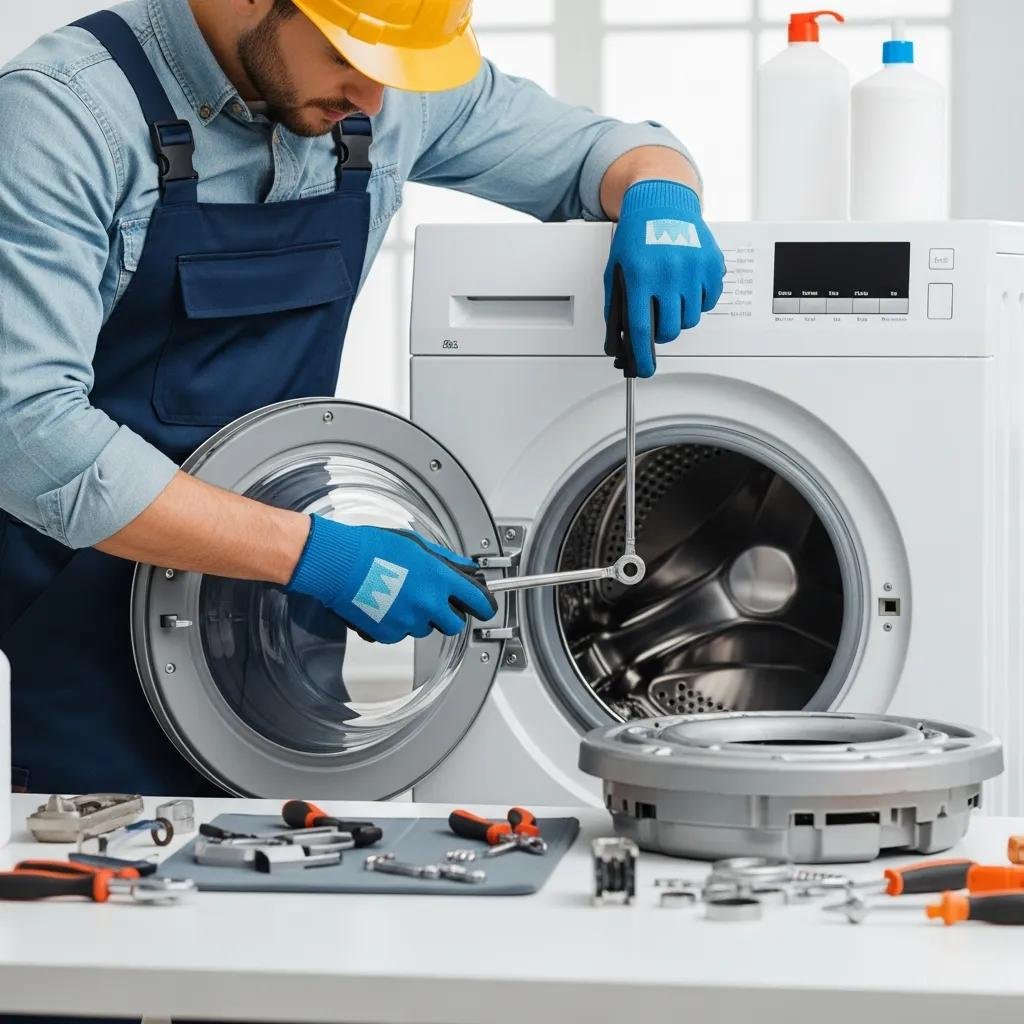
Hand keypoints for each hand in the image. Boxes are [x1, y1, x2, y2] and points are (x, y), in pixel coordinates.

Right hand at [287, 516, 497, 644]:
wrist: (340, 564)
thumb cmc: (373, 548)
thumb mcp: (417, 545)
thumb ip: (445, 560)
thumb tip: (464, 567)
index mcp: (439, 579)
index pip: (477, 600)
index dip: (484, 606)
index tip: (484, 607)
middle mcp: (428, 603)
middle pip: (454, 624)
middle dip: (448, 615)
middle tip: (435, 603)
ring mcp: (409, 621)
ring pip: (426, 629)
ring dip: (420, 618)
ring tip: (400, 597)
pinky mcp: (389, 634)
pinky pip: (402, 634)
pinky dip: (397, 623)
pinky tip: (385, 605)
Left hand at [604, 180, 726, 377]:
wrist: (662, 202)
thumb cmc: (637, 234)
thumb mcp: (616, 268)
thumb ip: (618, 302)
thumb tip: (621, 337)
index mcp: (641, 274)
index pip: (642, 328)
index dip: (642, 355)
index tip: (644, 369)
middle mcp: (669, 272)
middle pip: (671, 329)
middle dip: (663, 334)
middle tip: (658, 323)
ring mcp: (693, 269)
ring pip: (691, 319)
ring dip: (680, 317)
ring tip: (671, 299)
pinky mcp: (712, 264)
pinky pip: (709, 301)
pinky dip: (699, 301)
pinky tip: (687, 287)